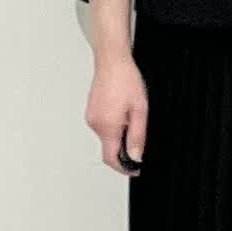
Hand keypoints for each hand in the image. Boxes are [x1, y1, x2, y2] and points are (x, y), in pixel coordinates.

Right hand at [86, 51, 147, 174]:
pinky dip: (114, 125)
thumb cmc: (125, 80)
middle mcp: (95, 124)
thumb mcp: (140, 111)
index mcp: (107, 126)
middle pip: (109, 148)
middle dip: (124, 148)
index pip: (111, 159)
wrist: (112, 61)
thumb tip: (135, 156)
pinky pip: (103, 126)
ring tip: (131, 114)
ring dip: (120, 134)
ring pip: (107, 137)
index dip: (124, 168)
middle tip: (138, 132)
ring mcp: (91, 117)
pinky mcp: (91, 111)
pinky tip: (122, 110)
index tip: (135, 169)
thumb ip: (137, 137)